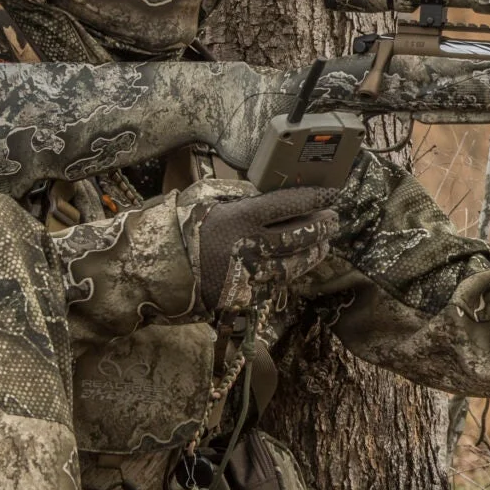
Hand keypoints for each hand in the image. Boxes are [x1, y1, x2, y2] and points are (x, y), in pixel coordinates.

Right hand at [196, 186, 338, 312]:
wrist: (157, 268)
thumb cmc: (182, 227)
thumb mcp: (208, 198)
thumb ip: (240, 195)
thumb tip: (269, 192)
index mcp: (241, 218)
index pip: (289, 205)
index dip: (314, 199)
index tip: (330, 195)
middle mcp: (251, 247)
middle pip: (300, 237)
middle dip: (321, 227)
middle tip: (332, 220)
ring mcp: (250, 276)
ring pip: (294, 265)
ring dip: (312, 254)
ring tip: (322, 244)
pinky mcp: (245, 297)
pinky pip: (275, 286)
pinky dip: (288, 274)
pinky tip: (295, 265)